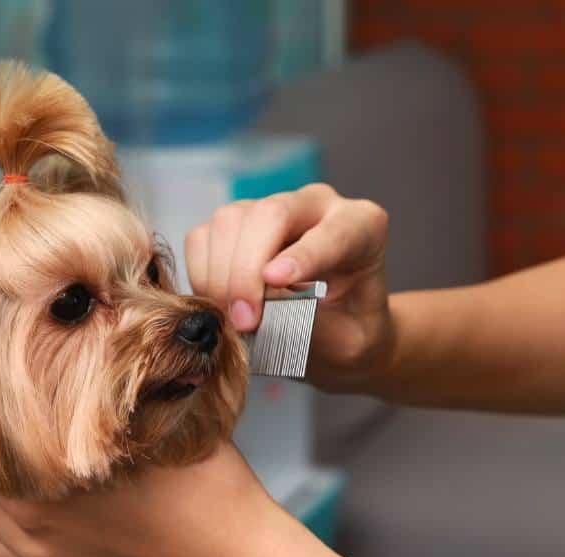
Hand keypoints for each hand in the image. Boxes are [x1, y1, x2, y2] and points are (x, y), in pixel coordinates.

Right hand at [185, 182, 394, 391]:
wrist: (336, 331)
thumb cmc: (351, 331)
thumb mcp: (351, 341)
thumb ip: (316, 326)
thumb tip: (266, 313)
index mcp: (362, 226)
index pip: (333, 232)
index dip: (302, 255)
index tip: (276, 280)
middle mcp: (315, 206)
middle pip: (271, 214)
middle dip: (248, 268)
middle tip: (245, 322)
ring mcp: (271, 210)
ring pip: (230, 221)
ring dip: (221, 275)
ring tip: (236, 321)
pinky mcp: (234, 226)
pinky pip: (202, 238)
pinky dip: (203, 275)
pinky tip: (221, 306)